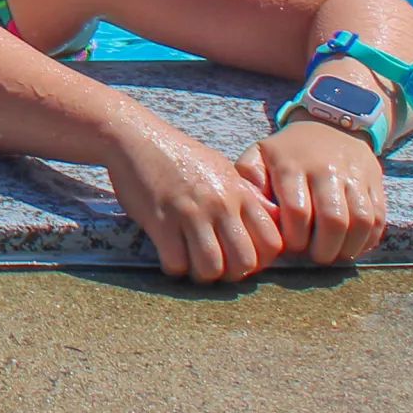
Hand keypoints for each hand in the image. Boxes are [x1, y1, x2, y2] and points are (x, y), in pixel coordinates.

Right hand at [106, 119, 283, 282]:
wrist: (136, 138)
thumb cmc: (181, 157)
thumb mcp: (223, 170)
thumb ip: (249, 197)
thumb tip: (275, 218)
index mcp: (239, 192)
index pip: (271, 242)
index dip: (261, 259)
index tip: (243, 257)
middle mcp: (220, 204)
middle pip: (244, 262)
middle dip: (232, 273)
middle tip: (218, 265)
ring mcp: (190, 213)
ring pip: (211, 267)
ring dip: (202, 274)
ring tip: (193, 263)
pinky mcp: (160, 221)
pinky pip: (176, 262)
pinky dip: (174, 267)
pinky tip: (171, 255)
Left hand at [239, 119, 388, 265]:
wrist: (331, 124)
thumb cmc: (288, 151)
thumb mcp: (259, 154)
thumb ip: (249, 179)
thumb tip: (256, 208)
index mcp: (293, 166)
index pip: (297, 211)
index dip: (295, 238)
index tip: (290, 247)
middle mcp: (327, 170)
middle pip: (333, 219)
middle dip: (324, 249)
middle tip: (315, 257)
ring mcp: (354, 176)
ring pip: (362, 221)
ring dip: (348, 247)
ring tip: (334, 254)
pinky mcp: (374, 183)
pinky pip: (379, 218)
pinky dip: (368, 239)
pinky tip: (352, 245)